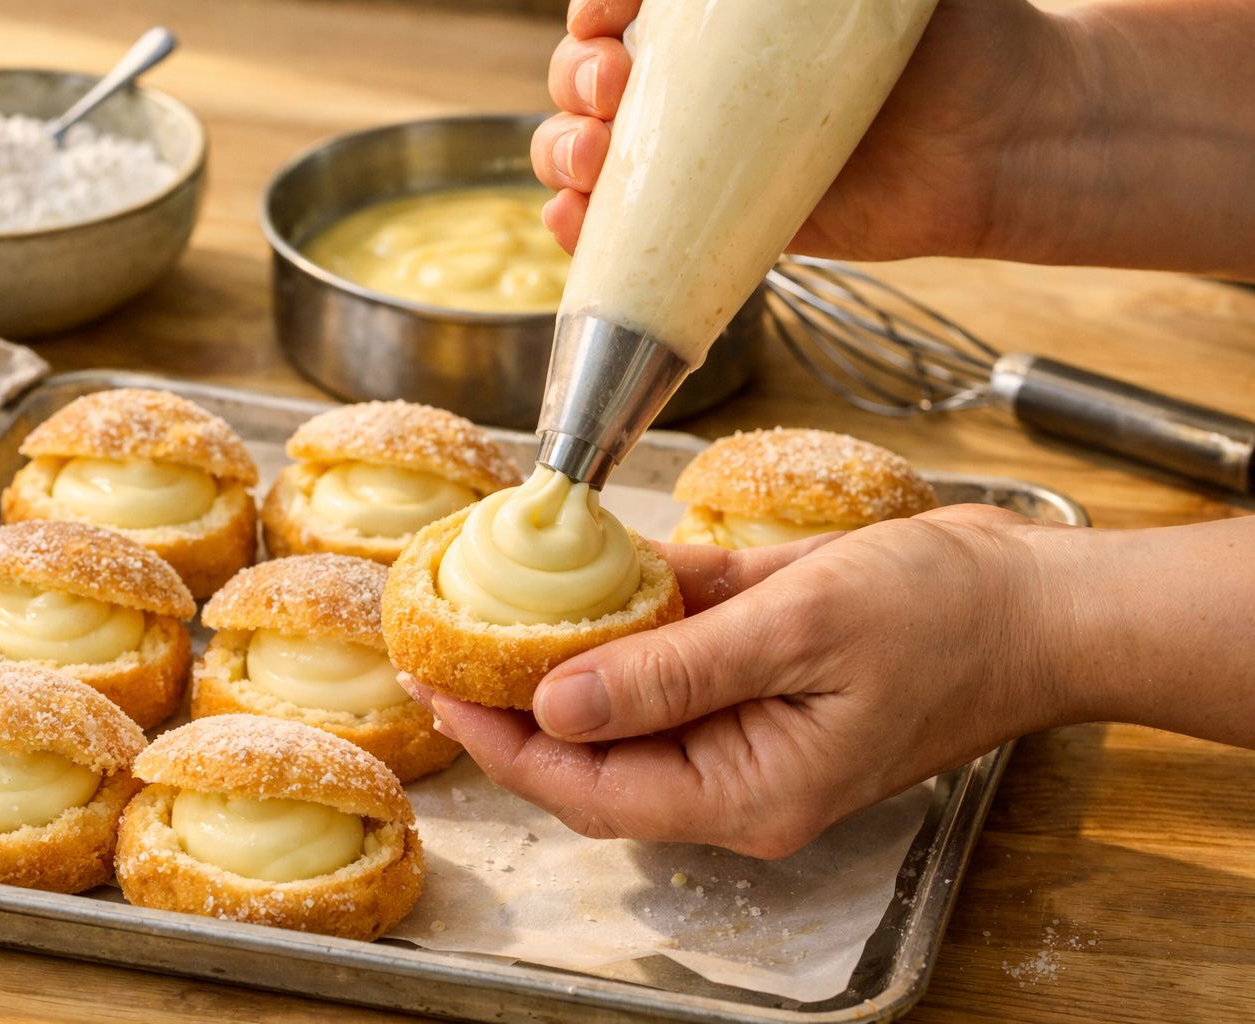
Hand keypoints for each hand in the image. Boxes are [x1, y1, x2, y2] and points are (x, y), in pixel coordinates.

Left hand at [403, 505, 1075, 857]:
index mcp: (747, 791)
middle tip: (444, 643)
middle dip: (515, 707)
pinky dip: (631, 620)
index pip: (590, 789)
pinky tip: (589, 577)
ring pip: (628, 709)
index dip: (503, 745)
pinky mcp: (761, 679)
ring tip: (489, 607)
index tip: (438, 686)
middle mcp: (738, 774)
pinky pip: (676, 660)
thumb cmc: (942, 617)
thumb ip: (672, 673)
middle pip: (595, 759)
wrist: (1036, 598)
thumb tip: (552, 708)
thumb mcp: (795, 631)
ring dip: (566, 659)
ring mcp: (749, 728)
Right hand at [533, 0, 1077, 261]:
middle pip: (584, 75)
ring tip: (592, 160)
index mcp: (716, 14)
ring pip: (587, 151)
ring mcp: (698, 154)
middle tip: (614, 85)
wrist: (1000, 138)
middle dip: (573, 78)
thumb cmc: (951, 33)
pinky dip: (580, 229)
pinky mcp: (712, 224)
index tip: (609, 8)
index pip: (617, 3)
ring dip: (562, 153)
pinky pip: (624, 231)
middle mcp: (695, 79)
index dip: (592, 6)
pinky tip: (576, 222)